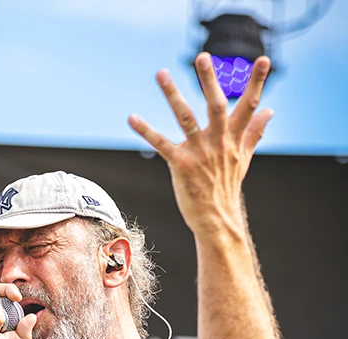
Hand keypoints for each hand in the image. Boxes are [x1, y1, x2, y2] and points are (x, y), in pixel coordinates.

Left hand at [128, 53, 273, 236]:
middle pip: (216, 106)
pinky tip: (132, 117)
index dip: (257, 82)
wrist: (216, 219)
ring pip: (186, 119)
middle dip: (209, 81)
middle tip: (202, 56)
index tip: (264, 60)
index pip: (249, 105)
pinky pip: (162, 144)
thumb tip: (270, 111)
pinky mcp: (181, 165)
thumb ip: (254, 131)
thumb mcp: (243, 157)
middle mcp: (218, 142)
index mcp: (234, 138)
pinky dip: (146, 130)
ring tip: (161, 73)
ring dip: (173, 96)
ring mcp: (199, 153)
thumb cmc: (227, 186)